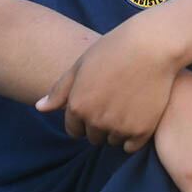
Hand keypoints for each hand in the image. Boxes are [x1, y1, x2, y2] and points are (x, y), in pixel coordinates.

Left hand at [35, 16, 179, 151]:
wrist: (152, 45)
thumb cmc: (114, 49)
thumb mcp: (82, 65)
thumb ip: (60, 90)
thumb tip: (39, 108)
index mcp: (78, 105)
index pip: (74, 130)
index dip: (83, 118)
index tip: (97, 102)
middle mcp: (95, 120)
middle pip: (93, 137)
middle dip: (99, 124)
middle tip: (114, 101)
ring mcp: (119, 127)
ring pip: (112, 140)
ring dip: (117, 129)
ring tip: (128, 104)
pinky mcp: (141, 131)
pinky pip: (131, 146)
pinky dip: (133, 136)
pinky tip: (138, 115)